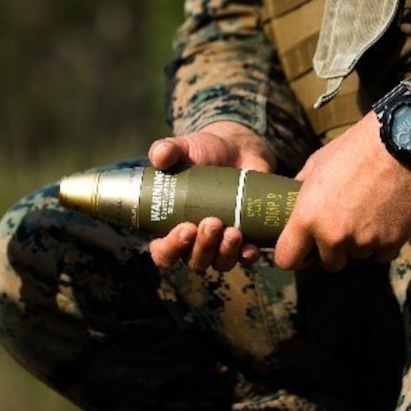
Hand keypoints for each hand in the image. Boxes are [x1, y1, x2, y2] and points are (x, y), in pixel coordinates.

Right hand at [148, 121, 275, 271]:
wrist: (238, 149)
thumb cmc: (202, 153)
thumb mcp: (183, 148)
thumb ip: (167, 150)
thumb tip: (159, 156)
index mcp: (170, 225)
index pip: (163, 252)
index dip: (170, 248)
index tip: (184, 229)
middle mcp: (194, 241)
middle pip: (193, 260)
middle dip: (202, 247)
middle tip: (211, 222)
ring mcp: (220, 243)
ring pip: (219, 262)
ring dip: (224, 252)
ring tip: (233, 231)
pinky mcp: (245, 239)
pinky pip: (244, 258)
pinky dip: (247, 255)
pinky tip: (251, 246)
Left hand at [273, 112, 410, 271]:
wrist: (398, 145)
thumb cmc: (354, 150)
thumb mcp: (316, 164)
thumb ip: (300, 190)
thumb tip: (291, 204)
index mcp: (307, 218)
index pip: (287, 260)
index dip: (295, 257)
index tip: (304, 251)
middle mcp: (332, 236)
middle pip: (329, 263)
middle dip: (334, 250)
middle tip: (343, 226)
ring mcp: (363, 242)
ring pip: (357, 257)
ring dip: (360, 244)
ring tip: (367, 213)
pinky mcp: (390, 242)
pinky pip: (381, 255)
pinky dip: (383, 242)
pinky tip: (385, 219)